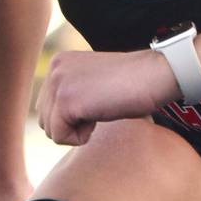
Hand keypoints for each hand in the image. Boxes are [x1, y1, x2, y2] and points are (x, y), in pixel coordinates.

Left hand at [35, 48, 170, 146]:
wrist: (155, 76)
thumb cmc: (132, 85)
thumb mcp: (91, 84)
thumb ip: (70, 94)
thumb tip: (52, 123)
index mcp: (59, 63)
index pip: (46, 108)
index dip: (72, 116)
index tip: (98, 100)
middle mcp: (54, 69)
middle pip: (45, 121)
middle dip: (71, 125)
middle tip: (100, 107)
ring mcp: (58, 83)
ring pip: (51, 131)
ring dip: (77, 131)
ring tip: (100, 109)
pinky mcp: (66, 101)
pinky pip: (60, 138)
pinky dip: (82, 137)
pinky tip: (100, 116)